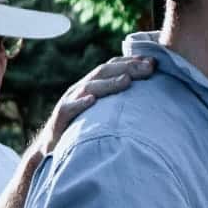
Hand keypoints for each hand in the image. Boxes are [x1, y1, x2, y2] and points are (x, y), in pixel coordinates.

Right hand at [35, 57, 155, 155]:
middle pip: (104, 72)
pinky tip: (92, 101)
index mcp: (93, 85)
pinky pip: (69, 109)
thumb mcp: (104, 111)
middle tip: (149, 67)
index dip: (132, 61)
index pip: (113, 66)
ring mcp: (70, 102)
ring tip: (127, 80)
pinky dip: (80, 104)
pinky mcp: (60, 119)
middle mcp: (82, 89)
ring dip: (109, 83)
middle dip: (127, 67)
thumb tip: (151, 97)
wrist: (53, 146)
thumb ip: (120, 100)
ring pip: (89, 88)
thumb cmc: (84, 127)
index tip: (154, 62)